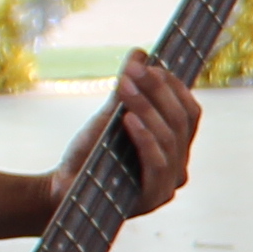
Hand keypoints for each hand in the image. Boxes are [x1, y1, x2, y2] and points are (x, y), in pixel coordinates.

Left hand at [88, 50, 201, 213]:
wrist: (63, 190)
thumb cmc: (89, 155)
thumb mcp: (109, 117)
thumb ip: (127, 90)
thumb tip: (140, 53)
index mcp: (175, 146)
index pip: (189, 112)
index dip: (173, 86)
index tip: (148, 66)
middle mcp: (178, 165)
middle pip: (182, 121)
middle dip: (158, 90)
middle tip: (134, 71)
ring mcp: (169, 184)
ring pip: (169, 138)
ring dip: (147, 108)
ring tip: (123, 87)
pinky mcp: (154, 198)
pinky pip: (158, 162)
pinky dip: (144, 138)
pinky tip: (128, 119)